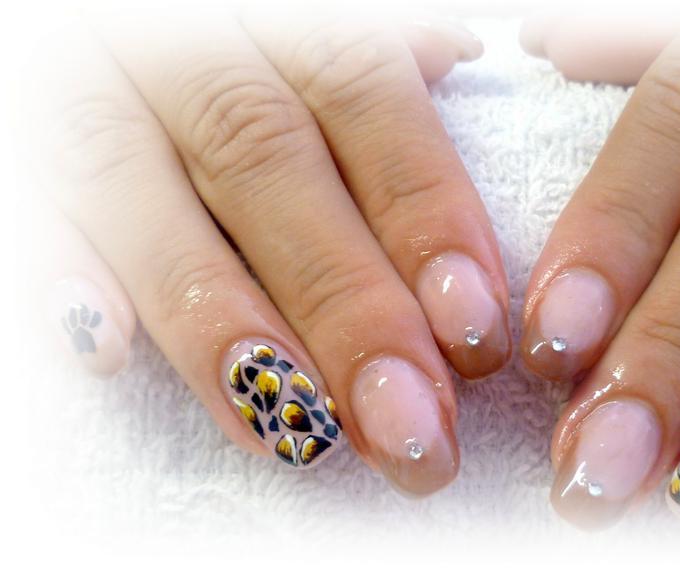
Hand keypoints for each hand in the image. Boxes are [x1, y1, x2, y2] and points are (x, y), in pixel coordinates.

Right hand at [36, 4, 505, 495]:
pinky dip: (66, 273)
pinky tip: (107, 353)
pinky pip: (38, 207)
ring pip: (156, 208)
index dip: (427, 218)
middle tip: (410, 424)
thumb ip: (366, 54)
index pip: (369, 102)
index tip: (475, 331)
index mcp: (283, 22)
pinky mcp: (28, 145)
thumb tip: (455, 54)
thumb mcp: (305, 19)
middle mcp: (191, 55)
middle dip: (350, 308)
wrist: (99, 7)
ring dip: (230, 324)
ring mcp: (99, 97)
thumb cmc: (238, 36)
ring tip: (301, 431)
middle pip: (275, 172)